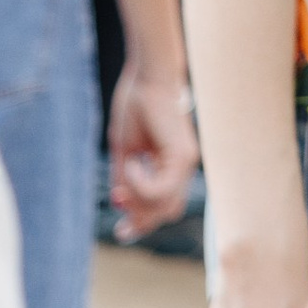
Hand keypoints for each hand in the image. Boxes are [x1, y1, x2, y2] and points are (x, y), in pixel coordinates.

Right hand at [108, 65, 198, 239]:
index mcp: (170, 165)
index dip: (142, 221)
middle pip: (166, 211)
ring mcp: (186, 163)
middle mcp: (183, 167)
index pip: (163, 205)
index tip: (121, 231)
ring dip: (139, 201)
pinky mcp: (184, 156)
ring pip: (165, 205)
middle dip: (142, 221)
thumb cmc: (134, 105)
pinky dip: (142, 184)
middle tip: (120, 228)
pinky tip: (131, 165)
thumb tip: (120, 203)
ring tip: (123, 178)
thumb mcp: (125, 149)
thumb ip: (125, 177)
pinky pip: (162, 189)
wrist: (147, 76)